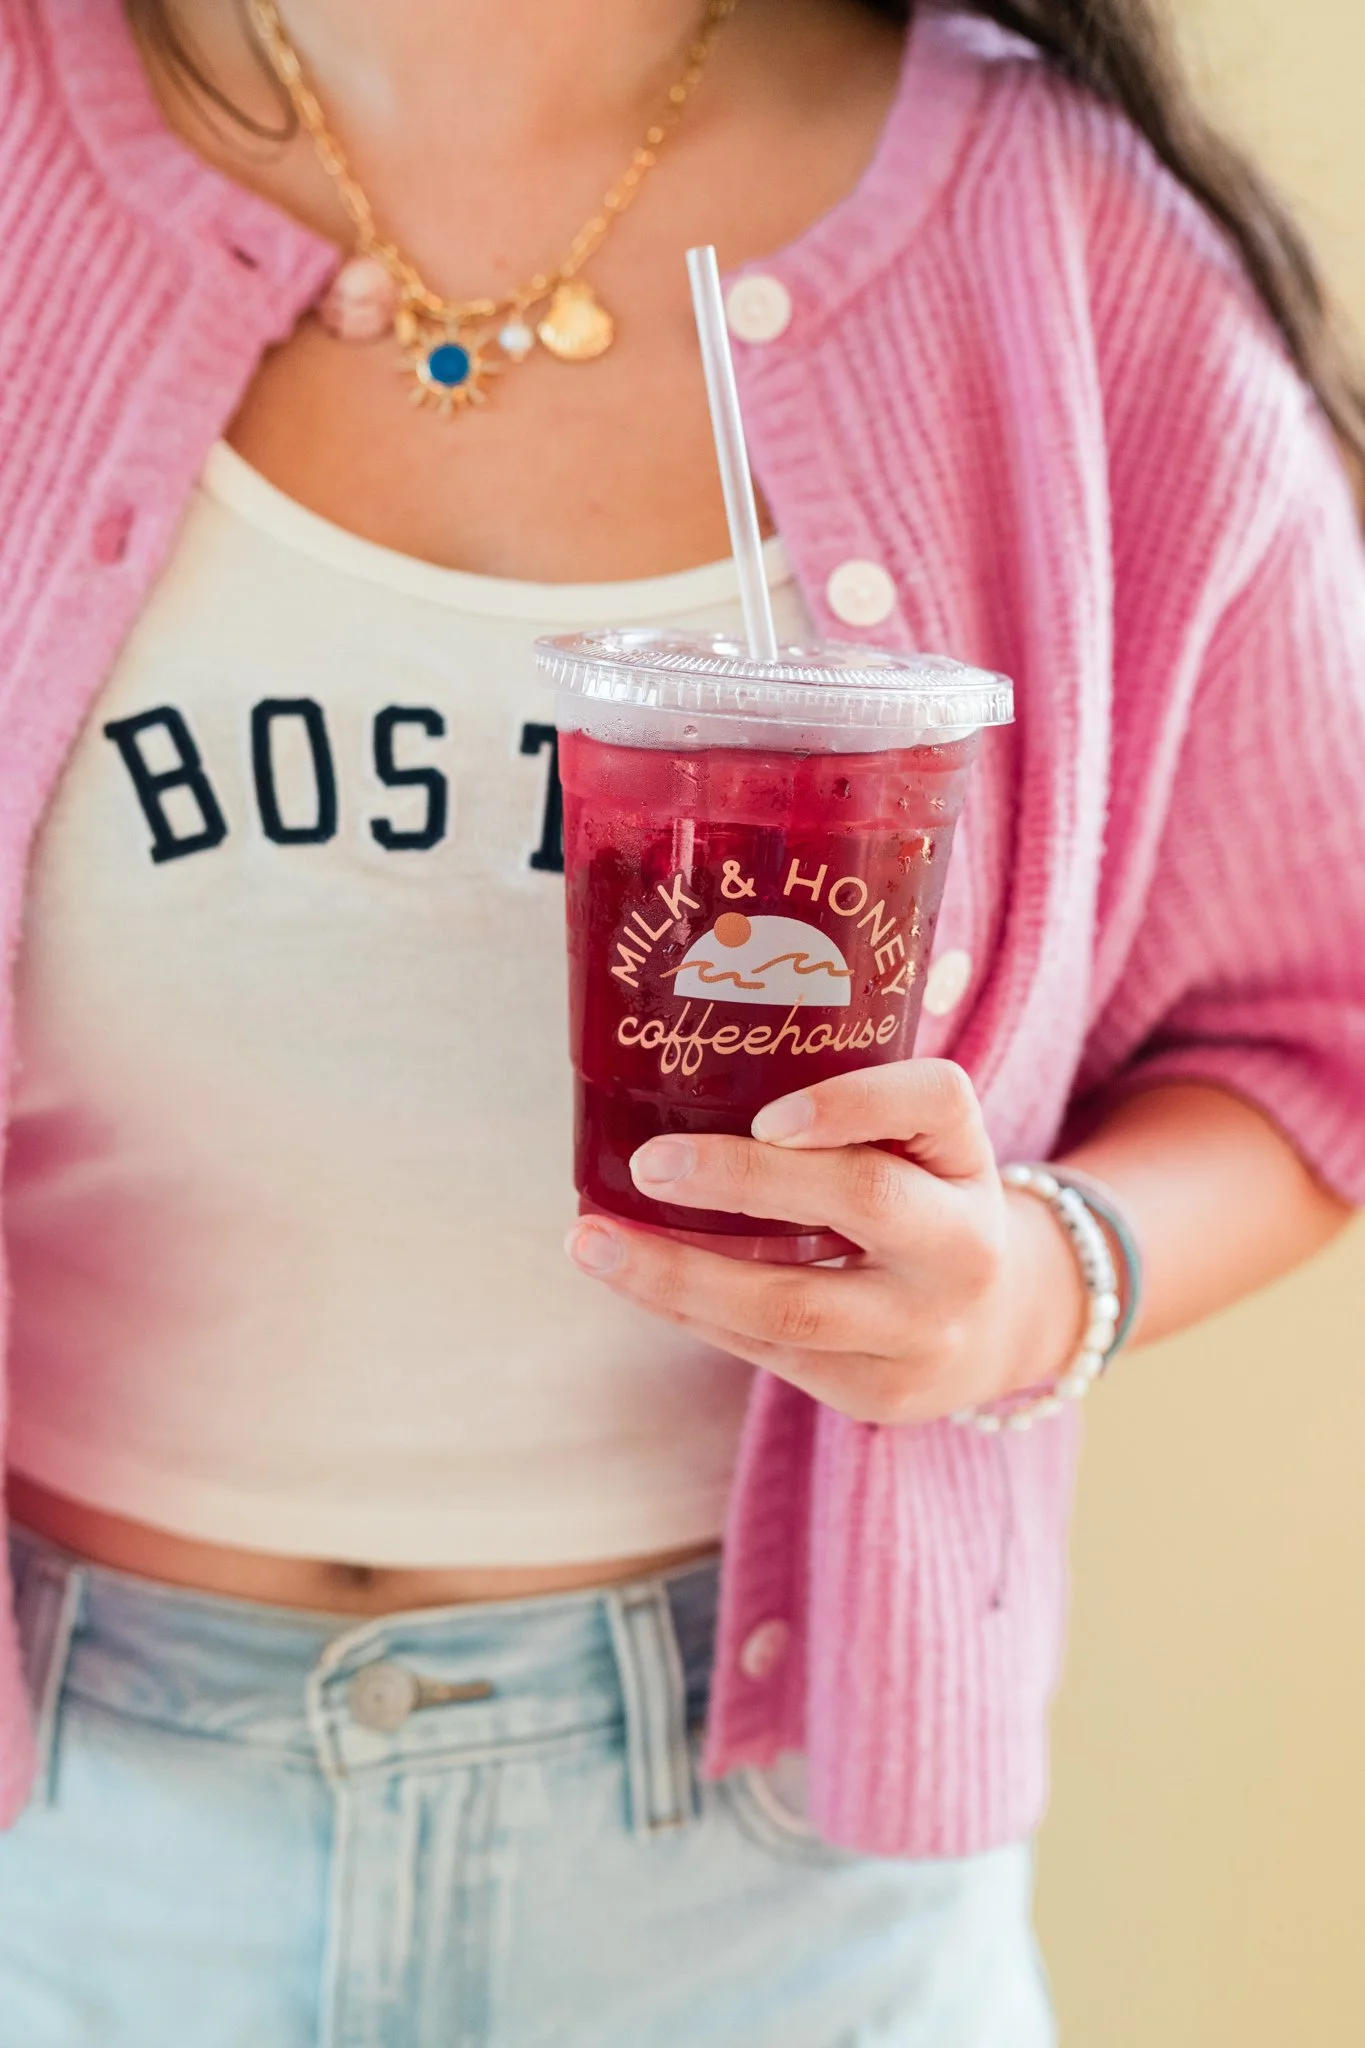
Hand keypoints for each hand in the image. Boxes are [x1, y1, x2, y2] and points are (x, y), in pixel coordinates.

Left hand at [564, 1061, 1087, 1426]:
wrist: (997, 1330)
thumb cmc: (922, 1204)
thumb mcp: (920, 1148)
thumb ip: (847, 1107)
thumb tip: (695, 1045)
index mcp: (970, 1161)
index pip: (935, 1102)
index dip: (853, 1100)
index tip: (770, 1112)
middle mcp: (963, 1247)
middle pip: (862, 1198)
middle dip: (745, 1179)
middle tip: (649, 1161)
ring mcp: (922, 1330)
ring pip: (793, 1306)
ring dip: (676, 1272)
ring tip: (590, 1240)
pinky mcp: (874, 1391)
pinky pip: (765, 1351)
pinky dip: (688, 1309)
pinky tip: (629, 1277)